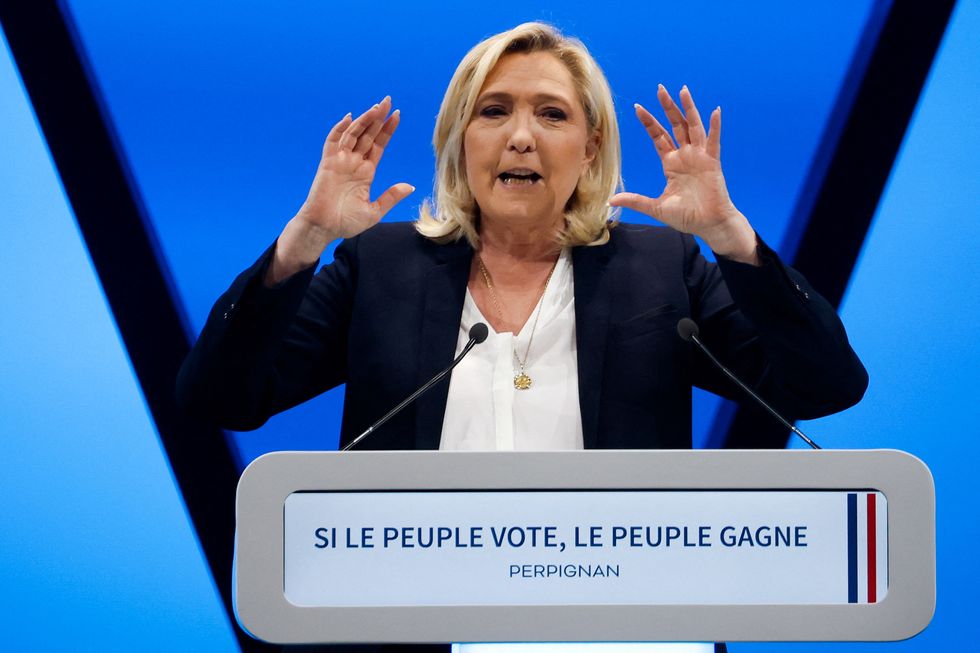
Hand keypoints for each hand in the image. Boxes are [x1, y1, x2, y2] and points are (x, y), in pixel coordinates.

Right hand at [268, 97, 414, 283]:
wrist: (324, 228)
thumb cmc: (346, 222)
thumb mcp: (375, 210)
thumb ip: (391, 196)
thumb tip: (410, 186)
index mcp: (366, 172)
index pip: (379, 145)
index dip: (387, 130)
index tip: (397, 116)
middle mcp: (354, 163)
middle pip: (368, 135)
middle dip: (378, 118)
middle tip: (389, 101)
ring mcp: (340, 161)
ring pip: (353, 134)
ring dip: (364, 119)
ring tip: (377, 106)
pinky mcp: (328, 163)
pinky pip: (333, 142)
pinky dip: (340, 129)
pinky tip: (350, 118)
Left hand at [609, 85, 757, 263]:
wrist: (708, 224)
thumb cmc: (686, 216)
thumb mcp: (655, 207)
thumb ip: (635, 200)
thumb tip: (610, 200)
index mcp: (671, 163)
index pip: (658, 137)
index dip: (649, 122)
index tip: (638, 107)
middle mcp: (685, 155)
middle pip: (674, 125)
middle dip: (667, 107)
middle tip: (660, 89)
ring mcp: (699, 156)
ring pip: (692, 127)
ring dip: (688, 109)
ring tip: (682, 90)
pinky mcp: (712, 162)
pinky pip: (713, 141)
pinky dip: (715, 126)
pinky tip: (715, 111)